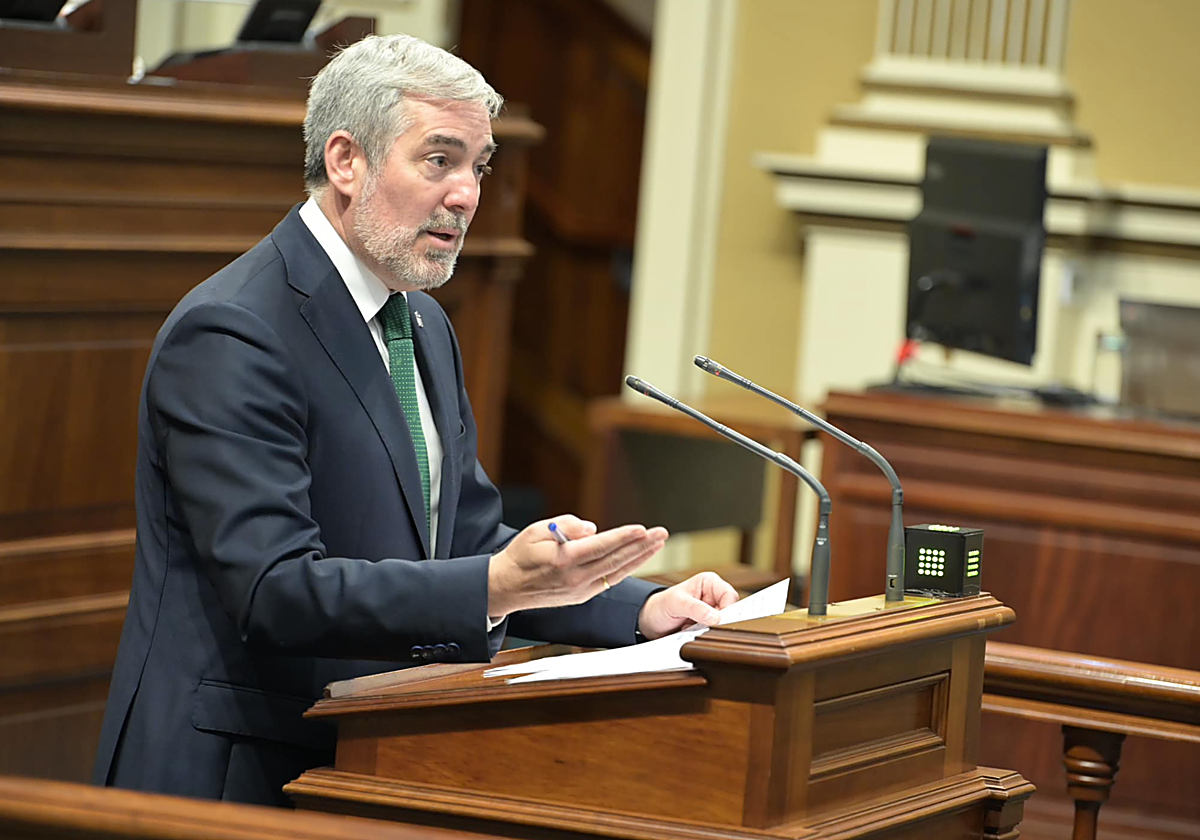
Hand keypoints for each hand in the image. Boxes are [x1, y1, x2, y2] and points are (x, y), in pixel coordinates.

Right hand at [487, 515, 667, 617]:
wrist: (505, 588)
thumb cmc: (519, 556)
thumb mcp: (535, 531)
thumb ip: (566, 526)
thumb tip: (593, 529)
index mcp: (563, 561)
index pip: (601, 547)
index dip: (624, 537)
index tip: (642, 529)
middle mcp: (576, 578)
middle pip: (616, 560)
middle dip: (641, 546)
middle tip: (661, 533)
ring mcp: (580, 590)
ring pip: (617, 572)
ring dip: (640, 558)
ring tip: (657, 543)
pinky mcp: (582, 596)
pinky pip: (609, 580)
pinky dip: (626, 568)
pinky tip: (638, 558)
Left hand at [636, 572, 738, 639]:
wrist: (651, 620)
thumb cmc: (661, 605)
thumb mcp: (676, 604)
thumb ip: (696, 608)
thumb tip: (716, 617)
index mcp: (709, 582)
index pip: (729, 595)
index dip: (727, 609)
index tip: (719, 621)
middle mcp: (713, 595)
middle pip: (730, 610)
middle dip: (718, 621)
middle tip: (702, 626)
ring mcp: (711, 610)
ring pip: (723, 623)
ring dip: (710, 629)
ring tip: (692, 627)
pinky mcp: (707, 623)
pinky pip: (714, 632)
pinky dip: (705, 634)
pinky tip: (693, 632)